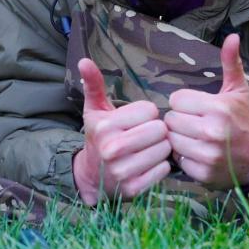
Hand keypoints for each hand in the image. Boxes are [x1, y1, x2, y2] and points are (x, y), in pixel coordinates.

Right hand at [72, 58, 171, 205]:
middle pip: (159, 130)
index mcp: (106, 126)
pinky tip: (148, 163)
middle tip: (145, 134)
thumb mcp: (95, 110)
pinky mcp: (134, 188)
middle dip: (156, 130)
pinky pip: (164, 169)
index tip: (136, 120)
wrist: (91, 175)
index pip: (149, 110)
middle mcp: (113, 149)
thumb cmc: (99, 136)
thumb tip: (84, 60)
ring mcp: (123, 171)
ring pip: (164, 149)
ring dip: (160, 148)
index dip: (146, 113)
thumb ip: (94, 84)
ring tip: (147, 148)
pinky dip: (160, 166)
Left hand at [165, 34, 248, 188]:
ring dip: (178, 138)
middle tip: (193, 123)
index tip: (196, 108)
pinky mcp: (202, 173)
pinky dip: (183, 157)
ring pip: (170, 139)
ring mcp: (206, 154)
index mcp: (218, 108)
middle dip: (179, 120)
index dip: (184, 103)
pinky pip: (177, 159)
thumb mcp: (238, 90)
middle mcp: (211, 132)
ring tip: (193, 137)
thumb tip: (232, 36)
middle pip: (170, 119)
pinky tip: (197, 153)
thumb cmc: (243, 120)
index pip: (176, 99)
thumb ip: (230, 63)